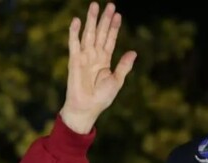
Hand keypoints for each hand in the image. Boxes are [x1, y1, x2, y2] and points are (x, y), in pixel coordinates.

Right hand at [59, 2, 135, 133]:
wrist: (87, 108)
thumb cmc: (102, 97)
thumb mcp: (117, 81)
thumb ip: (124, 66)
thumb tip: (134, 52)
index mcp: (105, 60)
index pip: (110, 39)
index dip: (114, 27)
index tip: (118, 15)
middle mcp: (95, 55)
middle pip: (100, 32)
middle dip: (104, 19)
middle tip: (109, 4)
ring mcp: (84, 56)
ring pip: (88, 34)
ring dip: (91, 20)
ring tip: (94, 5)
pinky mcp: (74, 60)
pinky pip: (74, 43)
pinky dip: (74, 32)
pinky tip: (77, 20)